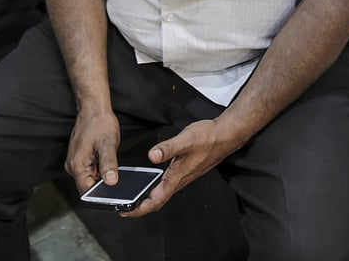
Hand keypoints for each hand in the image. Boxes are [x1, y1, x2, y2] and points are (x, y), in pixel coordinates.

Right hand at [65, 109, 120, 195]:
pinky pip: (89, 170)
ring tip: (111, 168)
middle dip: (101, 187)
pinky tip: (106, 163)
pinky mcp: (79, 158)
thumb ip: (109, 164)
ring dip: (100, 178)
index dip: (100, 196)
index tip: (113, 196)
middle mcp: (73, 166)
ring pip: (89, 178)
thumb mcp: (108, 144)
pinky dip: (98, 170)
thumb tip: (111, 182)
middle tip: (116, 180)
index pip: (87, 191)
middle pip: (87, 186)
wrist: (93, 109)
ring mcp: (75, 162)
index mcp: (78, 165)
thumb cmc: (100, 123)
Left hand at [124, 119, 238, 217]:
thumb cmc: (208, 138)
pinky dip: (155, 187)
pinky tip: (150, 182)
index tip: (126, 212)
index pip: (156, 200)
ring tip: (133, 198)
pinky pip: (167, 184)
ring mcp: (183, 176)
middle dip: (140, 207)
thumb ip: (168, 148)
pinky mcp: (184, 170)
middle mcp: (179, 180)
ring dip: (147, 198)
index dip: (140, 209)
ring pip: (162, 193)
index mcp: (177, 177)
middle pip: (157, 200)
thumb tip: (152, 156)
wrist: (224, 136)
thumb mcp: (185, 140)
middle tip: (123, 207)